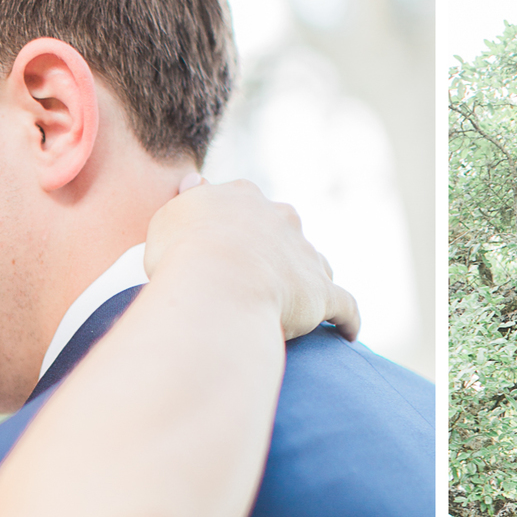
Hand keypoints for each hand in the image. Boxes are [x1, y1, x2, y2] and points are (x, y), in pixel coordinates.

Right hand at [146, 176, 360, 342]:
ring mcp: (304, 254)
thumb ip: (186, 202)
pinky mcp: (323, 292)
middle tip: (261, 279)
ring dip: (310, 280)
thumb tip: (194, 183)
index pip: (245, 205)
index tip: (230, 247)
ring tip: (302, 305)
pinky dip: (348, 319)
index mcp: (242, 198)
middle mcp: (279, 218)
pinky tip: (348, 333)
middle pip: (286, 230)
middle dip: (279, 249)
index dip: (238, 227)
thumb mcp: (168, 219)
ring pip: (315, 264)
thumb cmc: (180, 257)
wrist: (216, 284)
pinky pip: (345, 306)